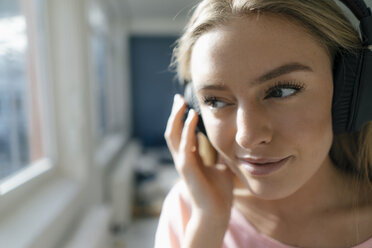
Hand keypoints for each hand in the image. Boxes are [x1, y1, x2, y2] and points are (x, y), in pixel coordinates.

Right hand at [164, 94, 233, 220]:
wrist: (217, 211)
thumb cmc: (219, 191)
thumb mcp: (222, 166)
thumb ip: (220, 154)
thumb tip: (229, 143)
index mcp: (190, 157)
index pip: (181, 133)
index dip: (181, 118)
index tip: (186, 103)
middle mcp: (183, 158)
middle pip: (173, 131)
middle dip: (175, 114)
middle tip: (178, 98)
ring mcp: (183, 163)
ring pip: (173, 136)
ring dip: (176, 118)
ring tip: (181, 104)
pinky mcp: (187, 169)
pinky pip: (184, 146)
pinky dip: (186, 131)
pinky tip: (191, 118)